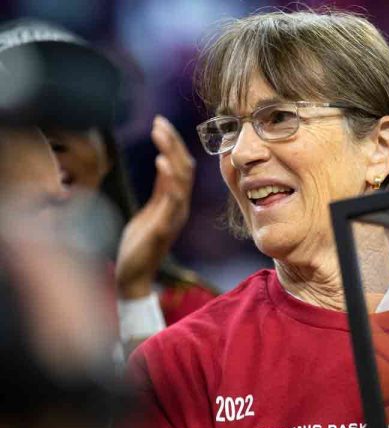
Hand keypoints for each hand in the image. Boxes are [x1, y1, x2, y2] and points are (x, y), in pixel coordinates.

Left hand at [115, 116, 195, 298]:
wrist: (134, 275)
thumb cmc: (140, 244)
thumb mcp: (151, 209)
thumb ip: (161, 189)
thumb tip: (165, 162)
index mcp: (176, 202)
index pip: (182, 166)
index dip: (173, 144)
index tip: (161, 123)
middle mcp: (180, 207)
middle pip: (185, 168)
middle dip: (173, 143)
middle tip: (160, 122)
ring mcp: (174, 217)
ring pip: (181, 179)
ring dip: (171, 154)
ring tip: (160, 134)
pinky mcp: (163, 227)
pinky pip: (172, 199)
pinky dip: (169, 179)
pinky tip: (162, 162)